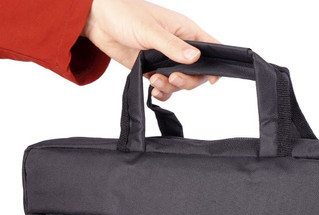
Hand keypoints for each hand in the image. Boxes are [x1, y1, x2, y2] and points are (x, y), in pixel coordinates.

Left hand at [82, 0, 218, 100]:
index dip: (216, 65)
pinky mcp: (153, 69)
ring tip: (154, 80)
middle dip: (187, 81)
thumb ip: (173, 47)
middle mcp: (179, 47)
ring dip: (170, 87)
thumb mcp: (151, 30)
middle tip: (173, 78)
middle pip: (197, 73)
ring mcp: (166, 60)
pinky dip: (162, 92)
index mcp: (185, 31)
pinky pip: (165, 87)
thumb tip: (196, 58)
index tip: (211, 79)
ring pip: (181, 83)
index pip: (211, 48)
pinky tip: (153, 90)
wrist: (97, 20)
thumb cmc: (124, 13)